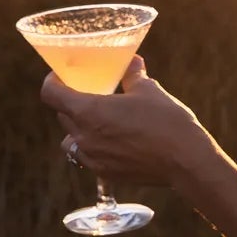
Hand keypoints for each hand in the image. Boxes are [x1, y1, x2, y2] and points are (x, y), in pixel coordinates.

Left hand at [40, 56, 213, 188]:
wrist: (186, 161)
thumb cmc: (166, 121)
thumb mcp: (149, 90)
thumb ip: (133, 75)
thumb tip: (132, 62)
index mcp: (88, 111)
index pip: (51, 94)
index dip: (52, 82)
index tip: (61, 76)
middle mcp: (84, 137)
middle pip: (62, 116)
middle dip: (70, 103)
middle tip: (87, 93)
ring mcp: (93, 158)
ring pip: (72, 140)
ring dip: (79, 128)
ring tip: (98, 121)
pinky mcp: (106, 173)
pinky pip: (88, 158)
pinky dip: (93, 148)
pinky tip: (113, 141)